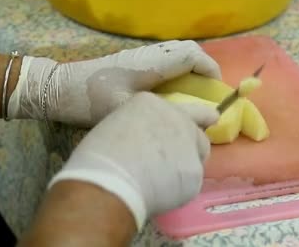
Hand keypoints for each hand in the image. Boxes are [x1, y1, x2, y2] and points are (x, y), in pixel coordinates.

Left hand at [8, 40, 220, 126]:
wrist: (57, 89)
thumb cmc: (90, 101)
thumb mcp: (129, 111)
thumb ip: (168, 114)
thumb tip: (202, 119)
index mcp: (149, 63)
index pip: (191, 55)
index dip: (210, 69)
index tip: (217, 91)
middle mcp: (147, 54)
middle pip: (186, 49)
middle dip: (203, 67)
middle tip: (208, 92)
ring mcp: (138, 54)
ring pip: (175, 51)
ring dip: (190, 67)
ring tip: (193, 94)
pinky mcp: (131, 60)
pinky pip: (164, 58)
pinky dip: (176, 70)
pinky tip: (170, 92)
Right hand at [48, 92, 217, 228]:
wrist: (110, 182)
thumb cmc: (99, 157)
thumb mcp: (114, 129)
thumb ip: (136, 130)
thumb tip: (142, 146)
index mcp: (151, 103)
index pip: (173, 110)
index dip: (172, 126)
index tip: (171, 136)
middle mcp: (176, 116)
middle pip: (195, 130)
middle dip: (189, 144)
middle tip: (175, 163)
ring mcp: (190, 142)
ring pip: (199, 155)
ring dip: (187, 166)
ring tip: (164, 182)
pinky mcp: (196, 171)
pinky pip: (192, 182)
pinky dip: (180, 190)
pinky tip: (161, 195)